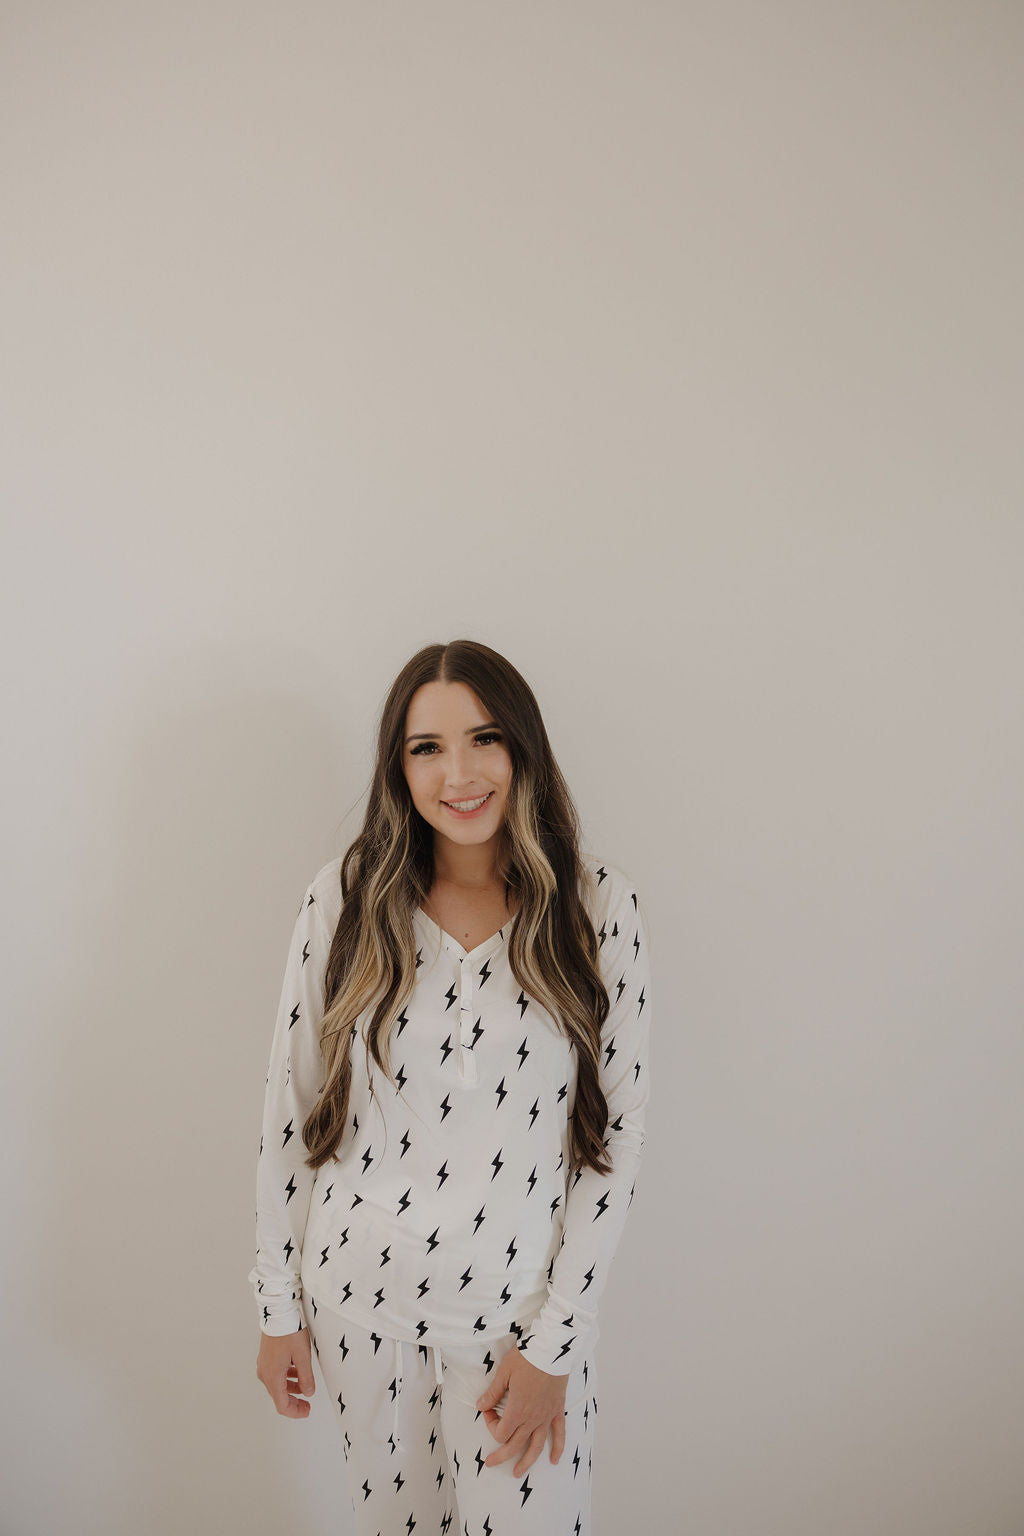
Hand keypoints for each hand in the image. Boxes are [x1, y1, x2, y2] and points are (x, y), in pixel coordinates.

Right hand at [256, 1326, 315, 1417]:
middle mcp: (265, 1373)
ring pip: (277, 1385)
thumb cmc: (289, 1331)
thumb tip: (308, 1392)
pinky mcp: (266, 1356)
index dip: (295, 1412)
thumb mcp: (303, 1356)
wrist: (278, 1311)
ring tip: (305, 1386)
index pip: (282, 1405)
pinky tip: (297, 1371)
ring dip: (291, 1389)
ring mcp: (264, 1364)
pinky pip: (276, 1374)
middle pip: (279, 1396)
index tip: (307, 1411)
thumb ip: (306, 1377)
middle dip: (294, 1402)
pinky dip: (287, 1377)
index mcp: (273, 1377)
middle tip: (307, 1404)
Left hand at [475, 1347, 568, 1474]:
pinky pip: (559, 1434)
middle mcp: (532, 1419)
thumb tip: (480, 1406)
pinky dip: (558, 1448)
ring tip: (518, 1473)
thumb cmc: (527, 1358)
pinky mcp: (557, 1411)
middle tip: (490, 1463)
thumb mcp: (504, 1372)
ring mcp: (546, 1416)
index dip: (491, 1425)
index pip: (500, 1431)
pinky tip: (554, 1460)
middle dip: (500, 1455)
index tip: (488, 1410)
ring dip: (526, 1462)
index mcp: (517, 1410)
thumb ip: (493, 1392)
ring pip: (535, 1446)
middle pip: (514, 1445)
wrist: (552, 1349)